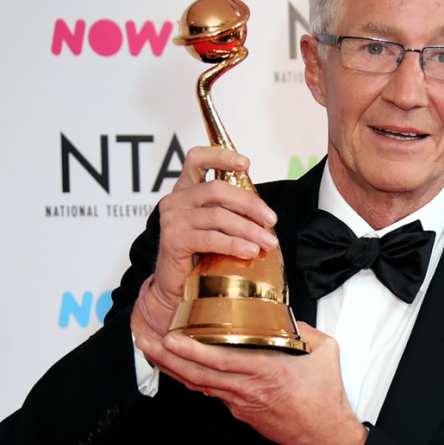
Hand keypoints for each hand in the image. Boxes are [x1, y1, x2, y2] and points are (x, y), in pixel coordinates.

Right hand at [134, 145, 279, 337]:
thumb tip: (266, 213)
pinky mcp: (174, 239)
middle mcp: (175, 200)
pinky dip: (235, 244)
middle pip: (217, 189)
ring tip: (268, 242)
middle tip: (271, 220)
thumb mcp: (217, 228)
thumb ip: (231, 212)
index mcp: (186, 191)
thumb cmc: (199, 258)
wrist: (175, 289)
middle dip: (250, 204)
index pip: (197, 159)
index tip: (246, 163)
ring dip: (249, 229)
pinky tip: (251, 250)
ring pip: (218, 216)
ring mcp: (172, 219)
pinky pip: (211, 238)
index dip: (221, 155)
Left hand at [134, 322, 365, 444]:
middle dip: (165, 358)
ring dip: (172, 368)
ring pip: (199, 384)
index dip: (192, 350)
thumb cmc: (325, 399)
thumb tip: (290, 319)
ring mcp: (240, 404)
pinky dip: (193, 379)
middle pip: (197, 374)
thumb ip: (306, 331)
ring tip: (152, 351)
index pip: (221, 361)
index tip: (170, 339)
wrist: (324, 437)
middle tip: (144, 340)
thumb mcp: (326, 353)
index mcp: (266, 372)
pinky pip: (212, 393)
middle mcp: (247, 389)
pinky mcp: (240, 413)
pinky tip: (181, 368)